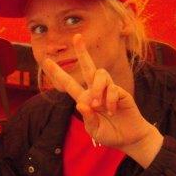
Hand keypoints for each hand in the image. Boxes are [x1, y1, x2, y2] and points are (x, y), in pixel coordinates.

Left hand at [42, 34, 162, 167]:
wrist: (129, 138)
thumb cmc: (110, 134)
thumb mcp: (94, 130)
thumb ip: (88, 118)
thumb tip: (82, 104)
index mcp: (85, 99)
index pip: (69, 84)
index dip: (58, 73)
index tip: (46, 61)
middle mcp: (95, 91)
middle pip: (88, 67)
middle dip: (82, 52)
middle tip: (77, 37)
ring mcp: (109, 90)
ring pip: (100, 75)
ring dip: (97, 89)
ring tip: (99, 106)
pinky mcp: (121, 92)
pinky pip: (113, 88)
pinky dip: (110, 100)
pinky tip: (112, 111)